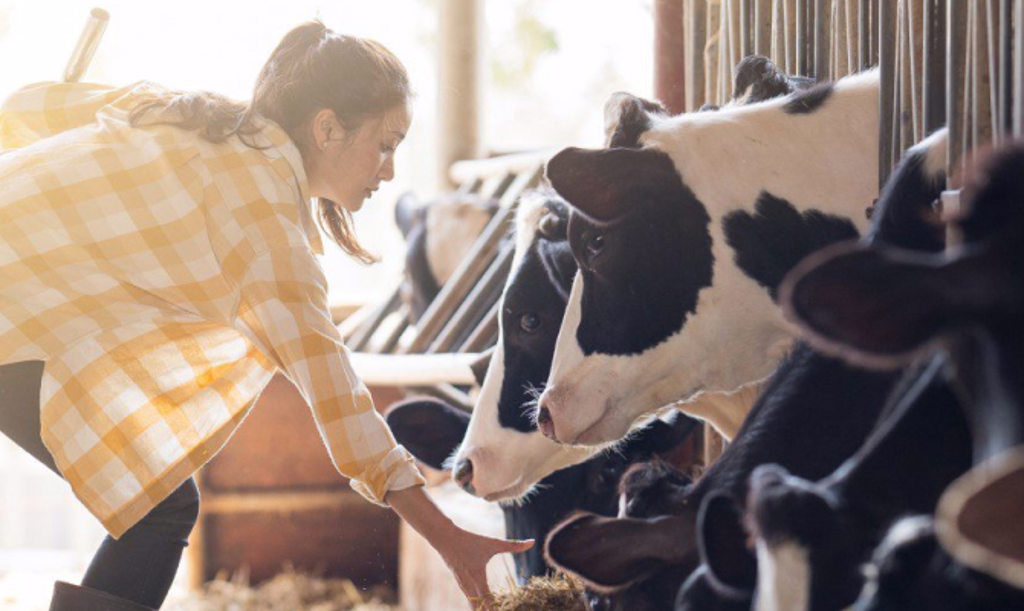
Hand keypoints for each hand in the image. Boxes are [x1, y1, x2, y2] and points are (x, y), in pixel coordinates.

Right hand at [385, 487, 533, 608]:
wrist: (444, 538)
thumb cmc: (470, 540)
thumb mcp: (493, 543)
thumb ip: (513, 545)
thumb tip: (533, 542)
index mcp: (478, 579)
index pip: (489, 603)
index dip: (497, 609)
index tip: (508, 610)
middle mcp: (470, 587)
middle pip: (480, 610)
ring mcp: (463, 587)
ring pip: (475, 607)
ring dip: (485, 610)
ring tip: (496, 610)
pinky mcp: (461, 585)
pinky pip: (471, 601)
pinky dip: (479, 606)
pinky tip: (486, 608)